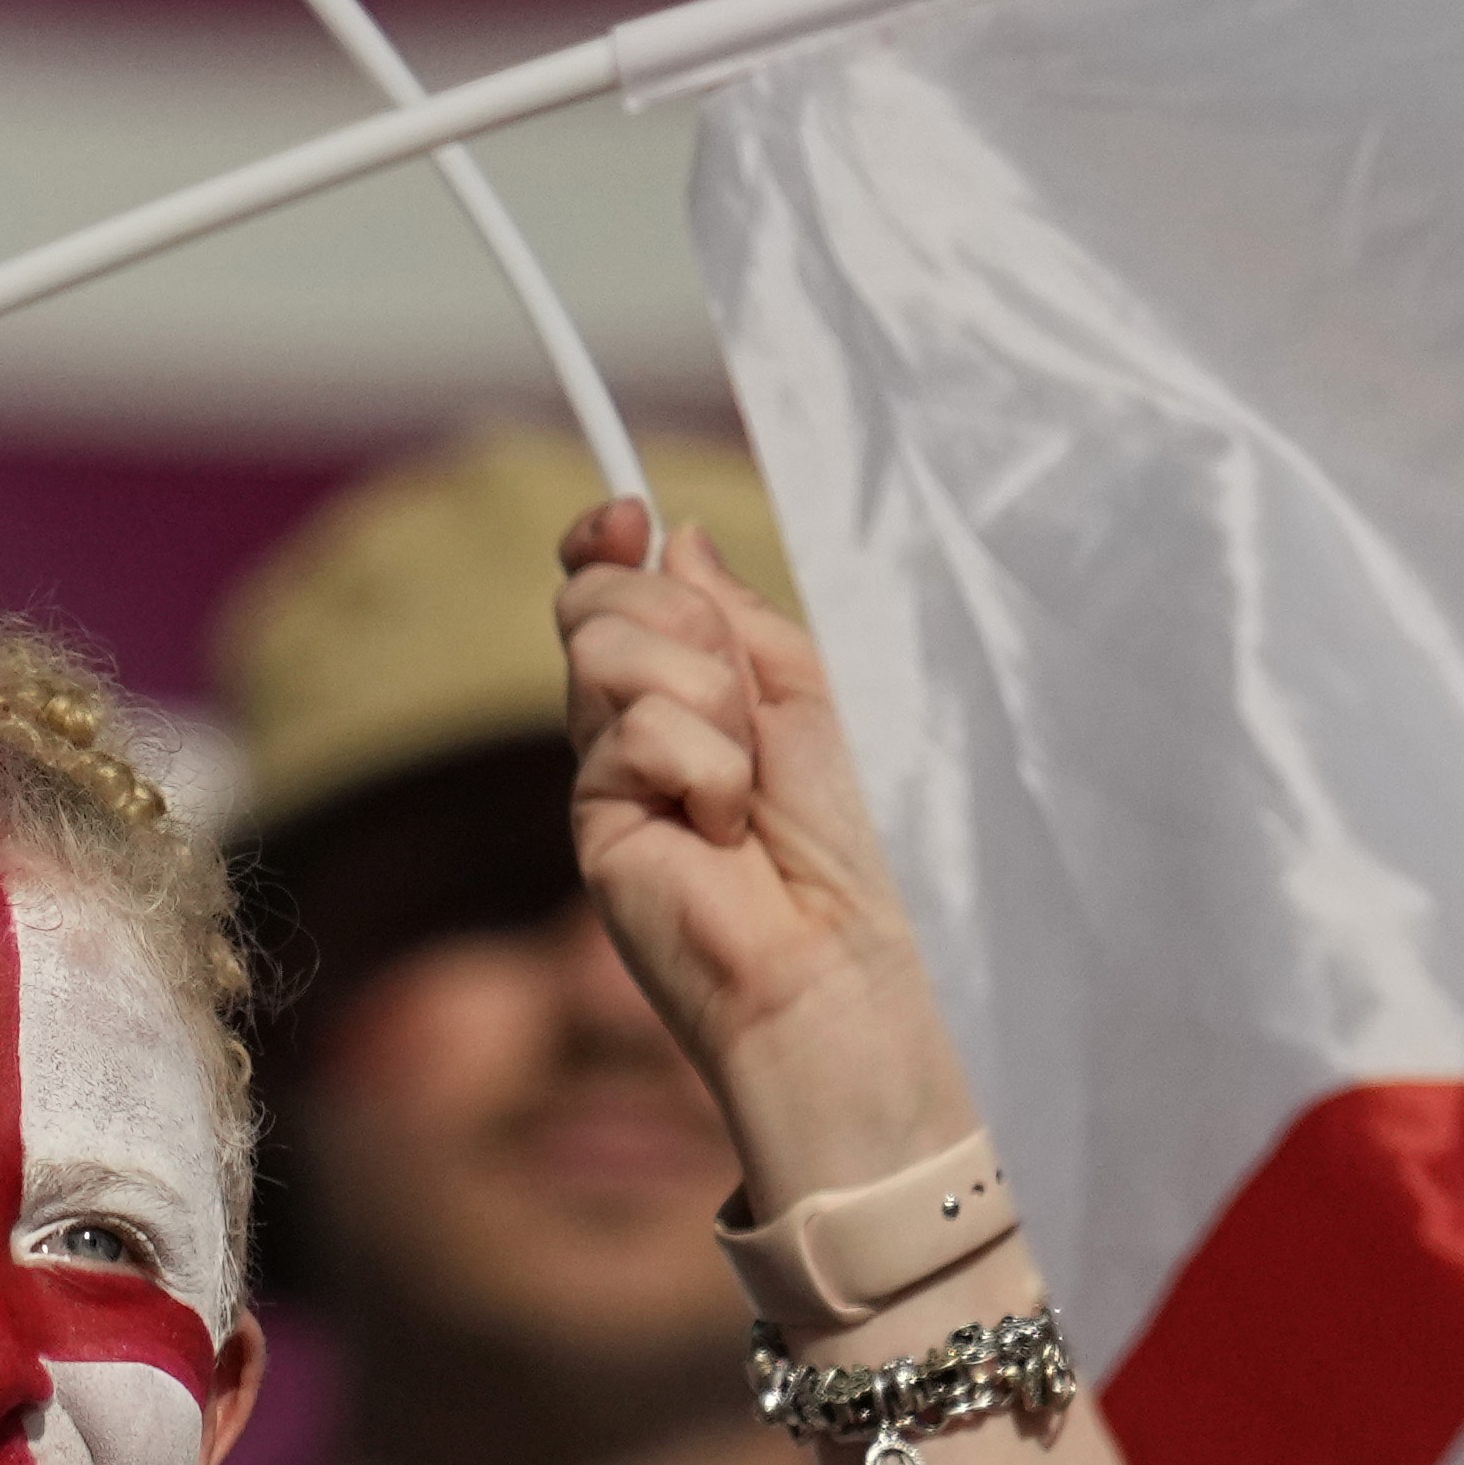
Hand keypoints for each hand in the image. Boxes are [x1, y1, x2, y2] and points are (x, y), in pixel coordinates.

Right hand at [555, 497, 975, 1204]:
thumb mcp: (815, 689)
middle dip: (678, 622)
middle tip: (744, 705)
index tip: (624, 509)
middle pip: (599, 600)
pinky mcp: (595, 820)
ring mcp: (615, 773)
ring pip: (601, 646)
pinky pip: (629, 728)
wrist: (851, 955)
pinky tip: (720, 834)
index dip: (607, 539)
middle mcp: (649, 725)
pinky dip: (699, 766)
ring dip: (701, 695)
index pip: (621, 586)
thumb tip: (674, 537)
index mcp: (710, 686)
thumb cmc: (868, 834)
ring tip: (746, 786)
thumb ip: (737, 615)